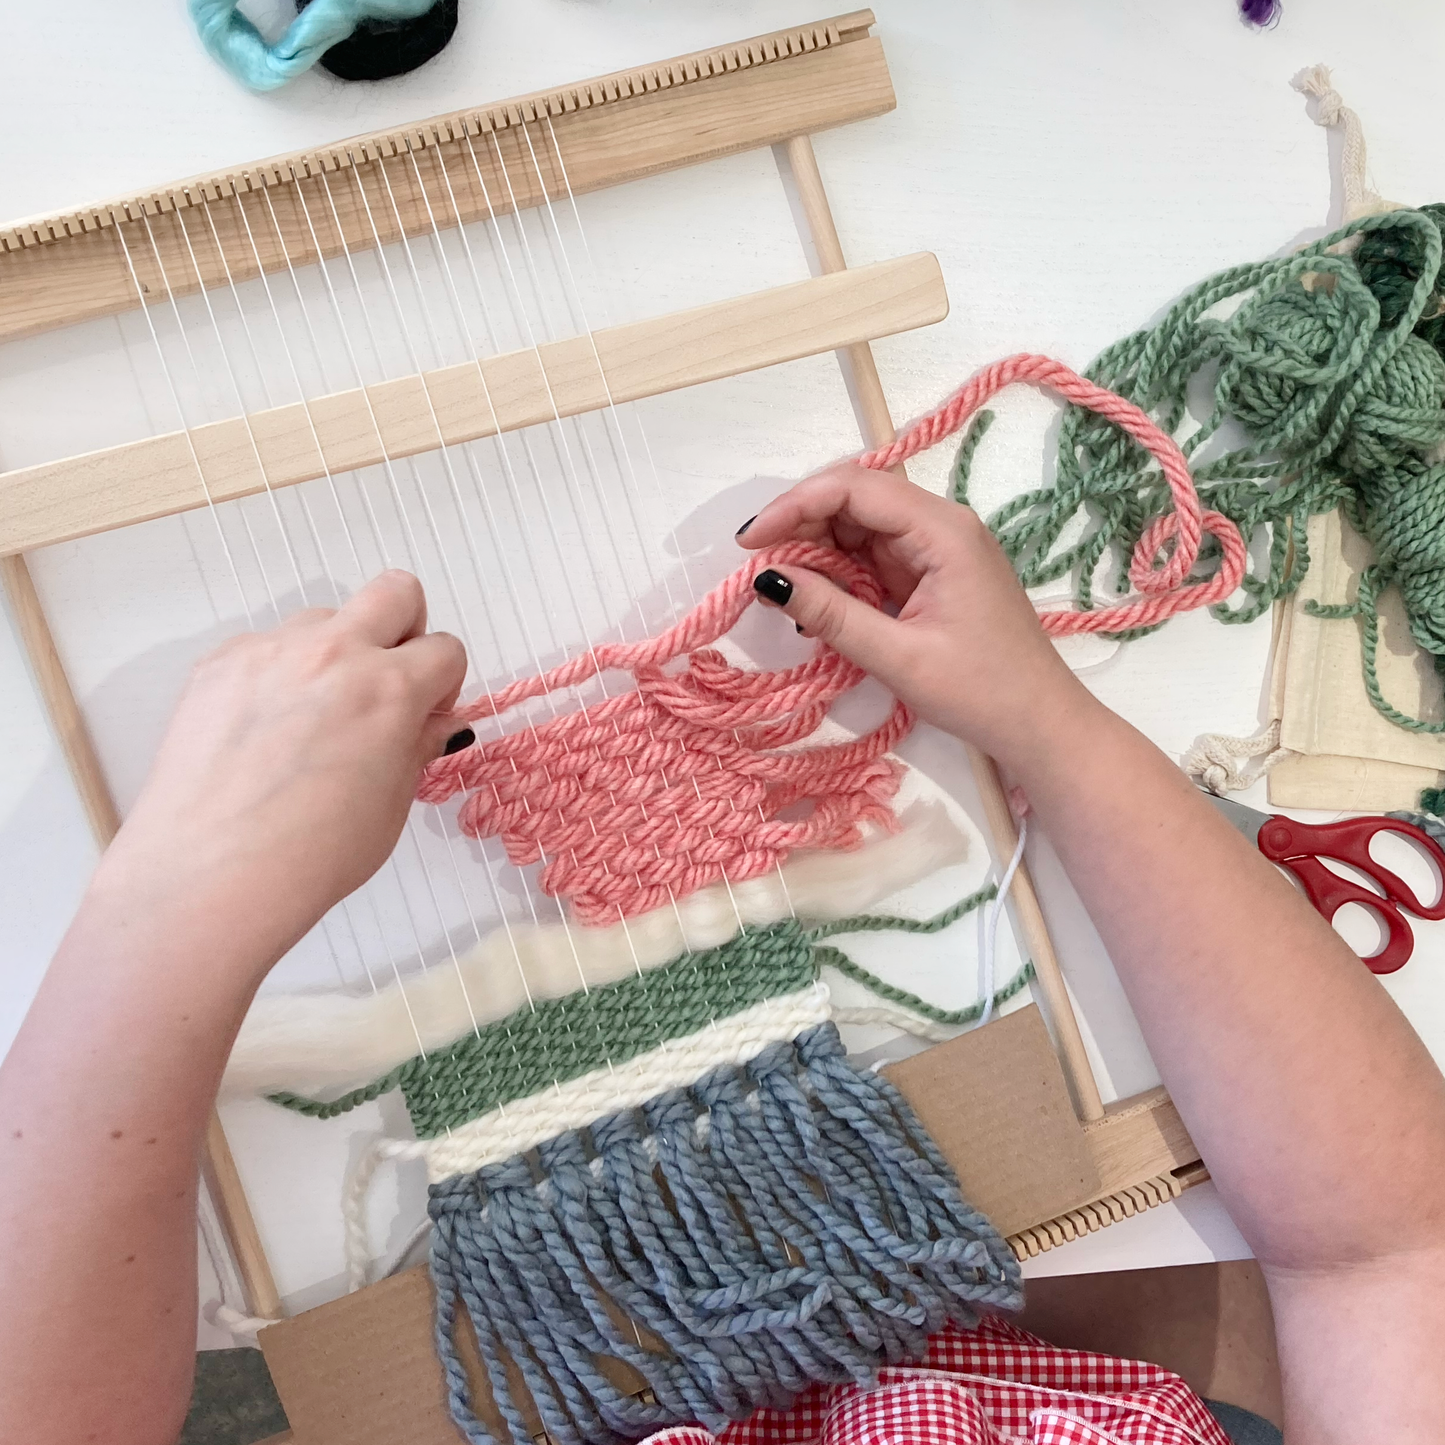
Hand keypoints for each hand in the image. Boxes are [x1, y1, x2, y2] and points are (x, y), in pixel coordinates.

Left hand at [94, 571, 466, 972]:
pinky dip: (277, 676)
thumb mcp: (391, 806)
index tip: (425, 714)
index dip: (443, 684)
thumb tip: (432, 720)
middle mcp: (334, 653)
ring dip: (334, 653)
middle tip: (384, 684)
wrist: (211, 873)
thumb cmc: (313, 856)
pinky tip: (261, 733)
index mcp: (389, 689)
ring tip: (310, 718)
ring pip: (324, 619)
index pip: (445, 649)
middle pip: (396, 591)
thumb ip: (415, 746)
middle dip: (404, 629)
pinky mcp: (220, 663)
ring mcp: (271, 651)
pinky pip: (266, 647)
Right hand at [737, 465, 1095, 766]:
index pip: (855, 488)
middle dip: (801, 528)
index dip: (795, 505)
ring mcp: (937, 550)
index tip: (749, 543)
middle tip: (759, 571)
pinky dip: (839, 577)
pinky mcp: (932, 575)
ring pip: (860, 529)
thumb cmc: (980, 691)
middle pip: (855, 500)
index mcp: (943, 531)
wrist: (1039, 725)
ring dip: (816, 554)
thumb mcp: (899, 657)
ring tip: (784, 595)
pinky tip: (816, 607)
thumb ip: (831, 613)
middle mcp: (941, 526)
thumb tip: (766, 579)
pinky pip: (873, 559)